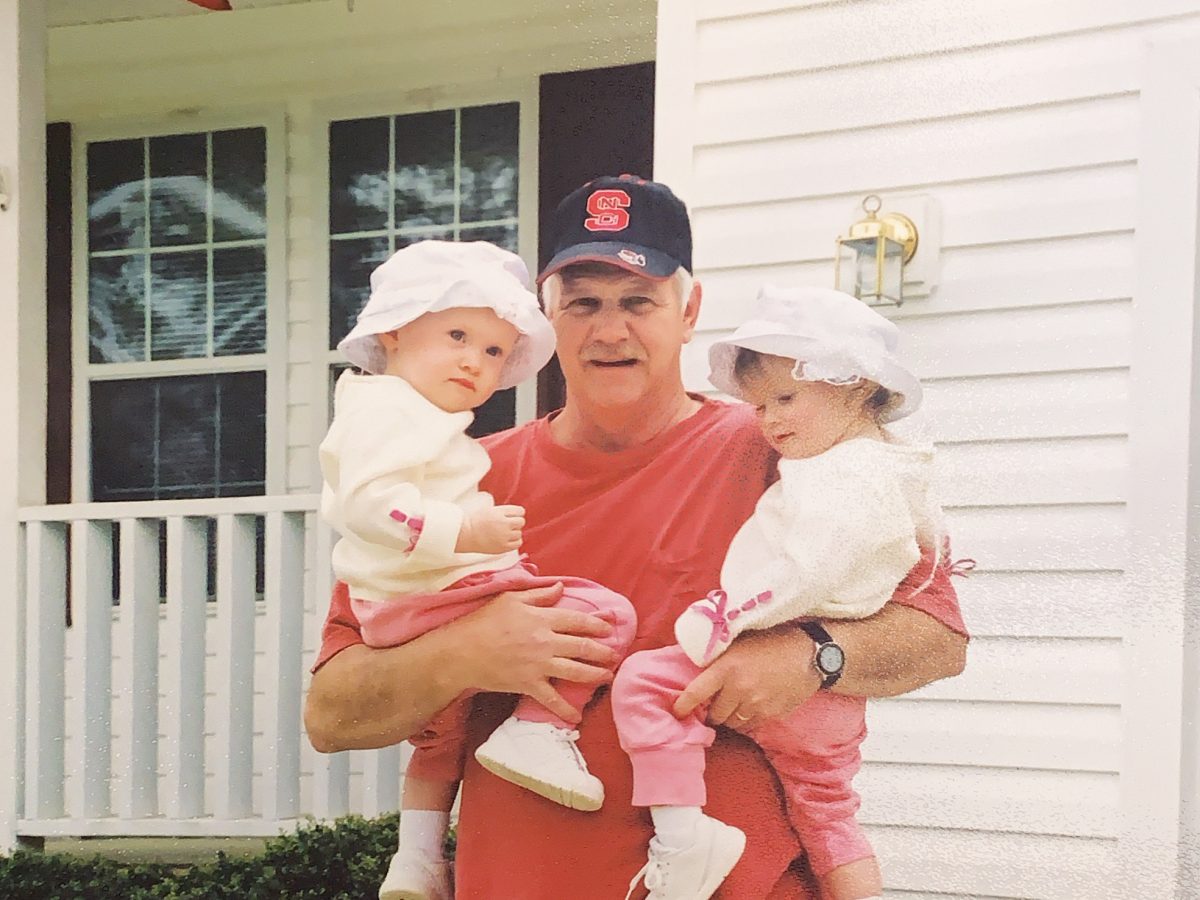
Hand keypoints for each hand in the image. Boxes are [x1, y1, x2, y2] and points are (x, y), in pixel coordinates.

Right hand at [451, 584, 618, 723]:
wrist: (462, 651)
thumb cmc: (484, 621)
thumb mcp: (511, 599)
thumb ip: (539, 595)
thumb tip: (560, 588)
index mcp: (542, 618)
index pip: (578, 620)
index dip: (597, 624)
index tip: (609, 627)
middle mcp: (545, 641)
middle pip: (583, 647)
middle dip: (603, 652)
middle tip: (614, 655)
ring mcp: (539, 664)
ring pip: (576, 671)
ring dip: (595, 675)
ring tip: (607, 676)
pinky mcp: (529, 684)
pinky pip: (551, 700)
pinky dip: (565, 710)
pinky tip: (576, 717)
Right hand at [456, 504, 524, 553]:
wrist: (465, 535)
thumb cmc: (475, 521)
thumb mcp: (489, 510)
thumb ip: (504, 511)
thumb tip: (519, 514)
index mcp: (499, 512)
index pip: (520, 511)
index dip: (517, 513)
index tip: (511, 516)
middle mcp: (503, 523)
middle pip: (521, 522)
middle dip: (515, 523)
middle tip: (507, 525)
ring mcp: (504, 536)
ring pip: (519, 533)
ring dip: (514, 533)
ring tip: (503, 533)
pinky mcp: (503, 547)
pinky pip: (518, 543)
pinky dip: (514, 541)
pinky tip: (507, 540)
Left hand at [673, 627, 820, 731]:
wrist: (809, 654)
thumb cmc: (772, 641)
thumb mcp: (740, 642)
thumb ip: (719, 657)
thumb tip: (697, 667)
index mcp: (727, 668)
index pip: (696, 693)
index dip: (683, 705)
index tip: (677, 712)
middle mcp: (739, 689)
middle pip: (715, 715)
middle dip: (713, 710)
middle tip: (718, 701)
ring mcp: (756, 705)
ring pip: (732, 723)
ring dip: (731, 716)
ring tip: (737, 702)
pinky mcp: (771, 715)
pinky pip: (750, 725)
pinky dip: (748, 719)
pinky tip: (754, 704)